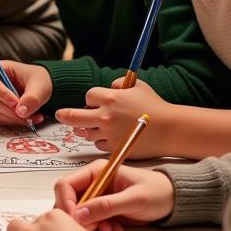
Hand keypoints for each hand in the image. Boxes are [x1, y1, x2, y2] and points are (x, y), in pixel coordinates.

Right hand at [0, 60, 50, 125]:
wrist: (40, 88)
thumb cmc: (37, 80)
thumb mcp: (40, 85)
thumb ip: (32, 97)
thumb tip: (21, 112)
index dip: (1, 93)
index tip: (16, 103)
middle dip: (9, 110)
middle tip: (28, 115)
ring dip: (13, 118)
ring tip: (33, 117)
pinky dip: (13, 122)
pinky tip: (28, 119)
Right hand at [53, 160, 174, 230]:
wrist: (174, 201)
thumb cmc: (157, 192)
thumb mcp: (133, 199)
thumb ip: (106, 206)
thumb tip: (79, 215)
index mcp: (96, 171)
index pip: (66, 185)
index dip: (66, 203)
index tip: (75, 220)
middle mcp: (92, 183)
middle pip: (69, 200)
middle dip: (78, 217)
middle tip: (94, 228)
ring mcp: (97, 197)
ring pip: (78, 214)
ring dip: (90, 225)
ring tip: (110, 229)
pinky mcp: (103, 210)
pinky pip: (90, 222)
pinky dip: (99, 229)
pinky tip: (116, 230)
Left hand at [55, 78, 173, 156]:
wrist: (170, 129)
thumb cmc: (155, 106)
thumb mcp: (138, 86)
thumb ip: (120, 83)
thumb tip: (110, 86)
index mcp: (110, 98)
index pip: (88, 96)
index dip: (92, 98)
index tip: (95, 101)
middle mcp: (105, 116)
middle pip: (73, 116)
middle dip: (64, 115)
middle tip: (59, 115)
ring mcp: (108, 133)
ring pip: (86, 133)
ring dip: (87, 129)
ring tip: (92, 127)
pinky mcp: (114, 148)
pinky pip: (98, 144)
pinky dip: (101, 141)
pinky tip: (109, 137)